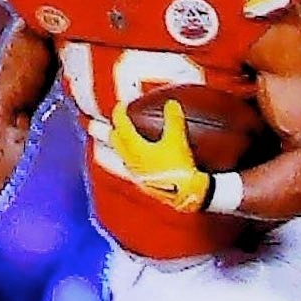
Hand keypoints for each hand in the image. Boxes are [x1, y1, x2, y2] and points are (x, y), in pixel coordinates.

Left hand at [110, 99, 210, 213]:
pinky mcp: (144, 183)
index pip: (120, 125)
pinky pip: (132, 166)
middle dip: (116, 128)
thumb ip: (173, 119)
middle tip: (119, 120)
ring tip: (128, 138)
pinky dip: (133, 157)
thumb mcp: (177, 140)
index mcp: (134, 148)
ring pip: (122, 154)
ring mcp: (136, 173)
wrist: (185, 195)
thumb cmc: (178, 170)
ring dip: (122, 144)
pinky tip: (142, 158)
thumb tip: (171, 104)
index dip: (119, 112)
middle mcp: (131, 161)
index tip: (121, 106)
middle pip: (116, 140)